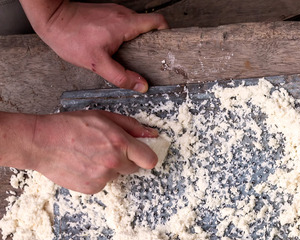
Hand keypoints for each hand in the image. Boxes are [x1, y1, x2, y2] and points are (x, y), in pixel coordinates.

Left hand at [23, 0, 167, 91]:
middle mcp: (123, 14)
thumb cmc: (70, 37)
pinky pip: (123, 23)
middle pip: (148, 25)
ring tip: (129, 55)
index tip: (164, 49)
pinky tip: (114, 47)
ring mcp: (114, 11)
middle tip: (146, 59)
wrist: (50, 18)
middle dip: (151, 42)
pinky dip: (125, 35)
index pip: (158, 22)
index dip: (166, 34)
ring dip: (137, 39)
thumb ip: (121, 76)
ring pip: (135, 25)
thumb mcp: (97, 63)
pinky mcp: (106, 12)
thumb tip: (141, 86)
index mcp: (126, 24)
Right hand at [28, 111, 159, 193]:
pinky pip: (103, 183)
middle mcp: (113, 162)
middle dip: (125, 159)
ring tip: (89, 154)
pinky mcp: (92, 188)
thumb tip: (151, 134)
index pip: (150, 160)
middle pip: (134, 168)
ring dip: (109, 167)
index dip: (146, 156)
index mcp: (119, 142)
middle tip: (106, 149)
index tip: (141, 154)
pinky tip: (82, 164)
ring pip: (116, 175)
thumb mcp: (102, 117)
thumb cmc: (69, 126)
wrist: (40, 143)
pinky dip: (96, 176)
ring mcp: (102, 178)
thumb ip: (131, 126)